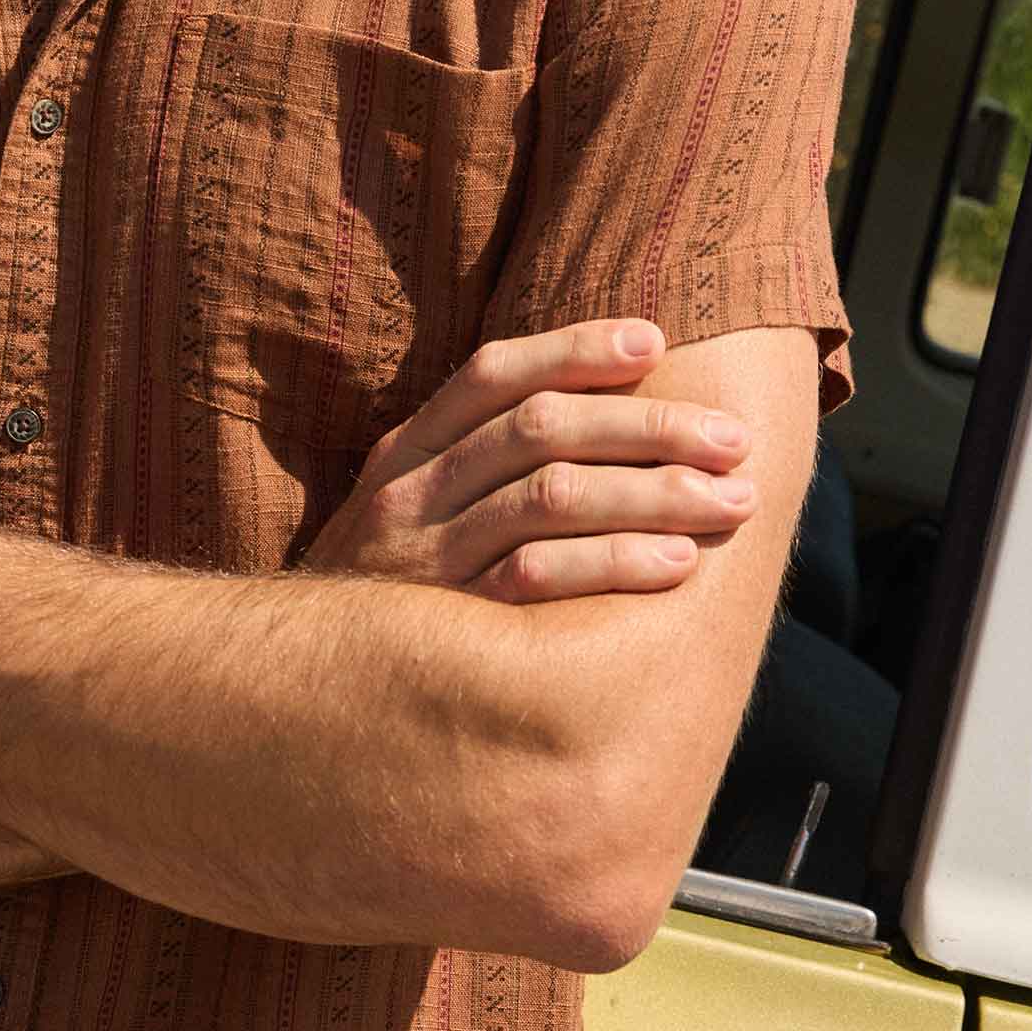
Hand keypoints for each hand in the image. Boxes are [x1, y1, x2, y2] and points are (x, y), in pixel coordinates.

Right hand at [303, 320, 754, 601]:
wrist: (298, 689)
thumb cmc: (386, 590)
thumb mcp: (407, 509)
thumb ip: (473, 462)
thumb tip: (594, 412)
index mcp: (407, 450)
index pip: (493, 374)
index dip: (574, 349)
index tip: (655, 341)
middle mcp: (412, 492)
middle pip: (540, 429)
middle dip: (647, 426)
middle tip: (733, 440)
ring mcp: (426, 559)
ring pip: (550, 497)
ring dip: (652, 492)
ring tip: (729, 499)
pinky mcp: (449, 628)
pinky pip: (539, 582)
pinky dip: (613, 564)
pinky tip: (675, 563)